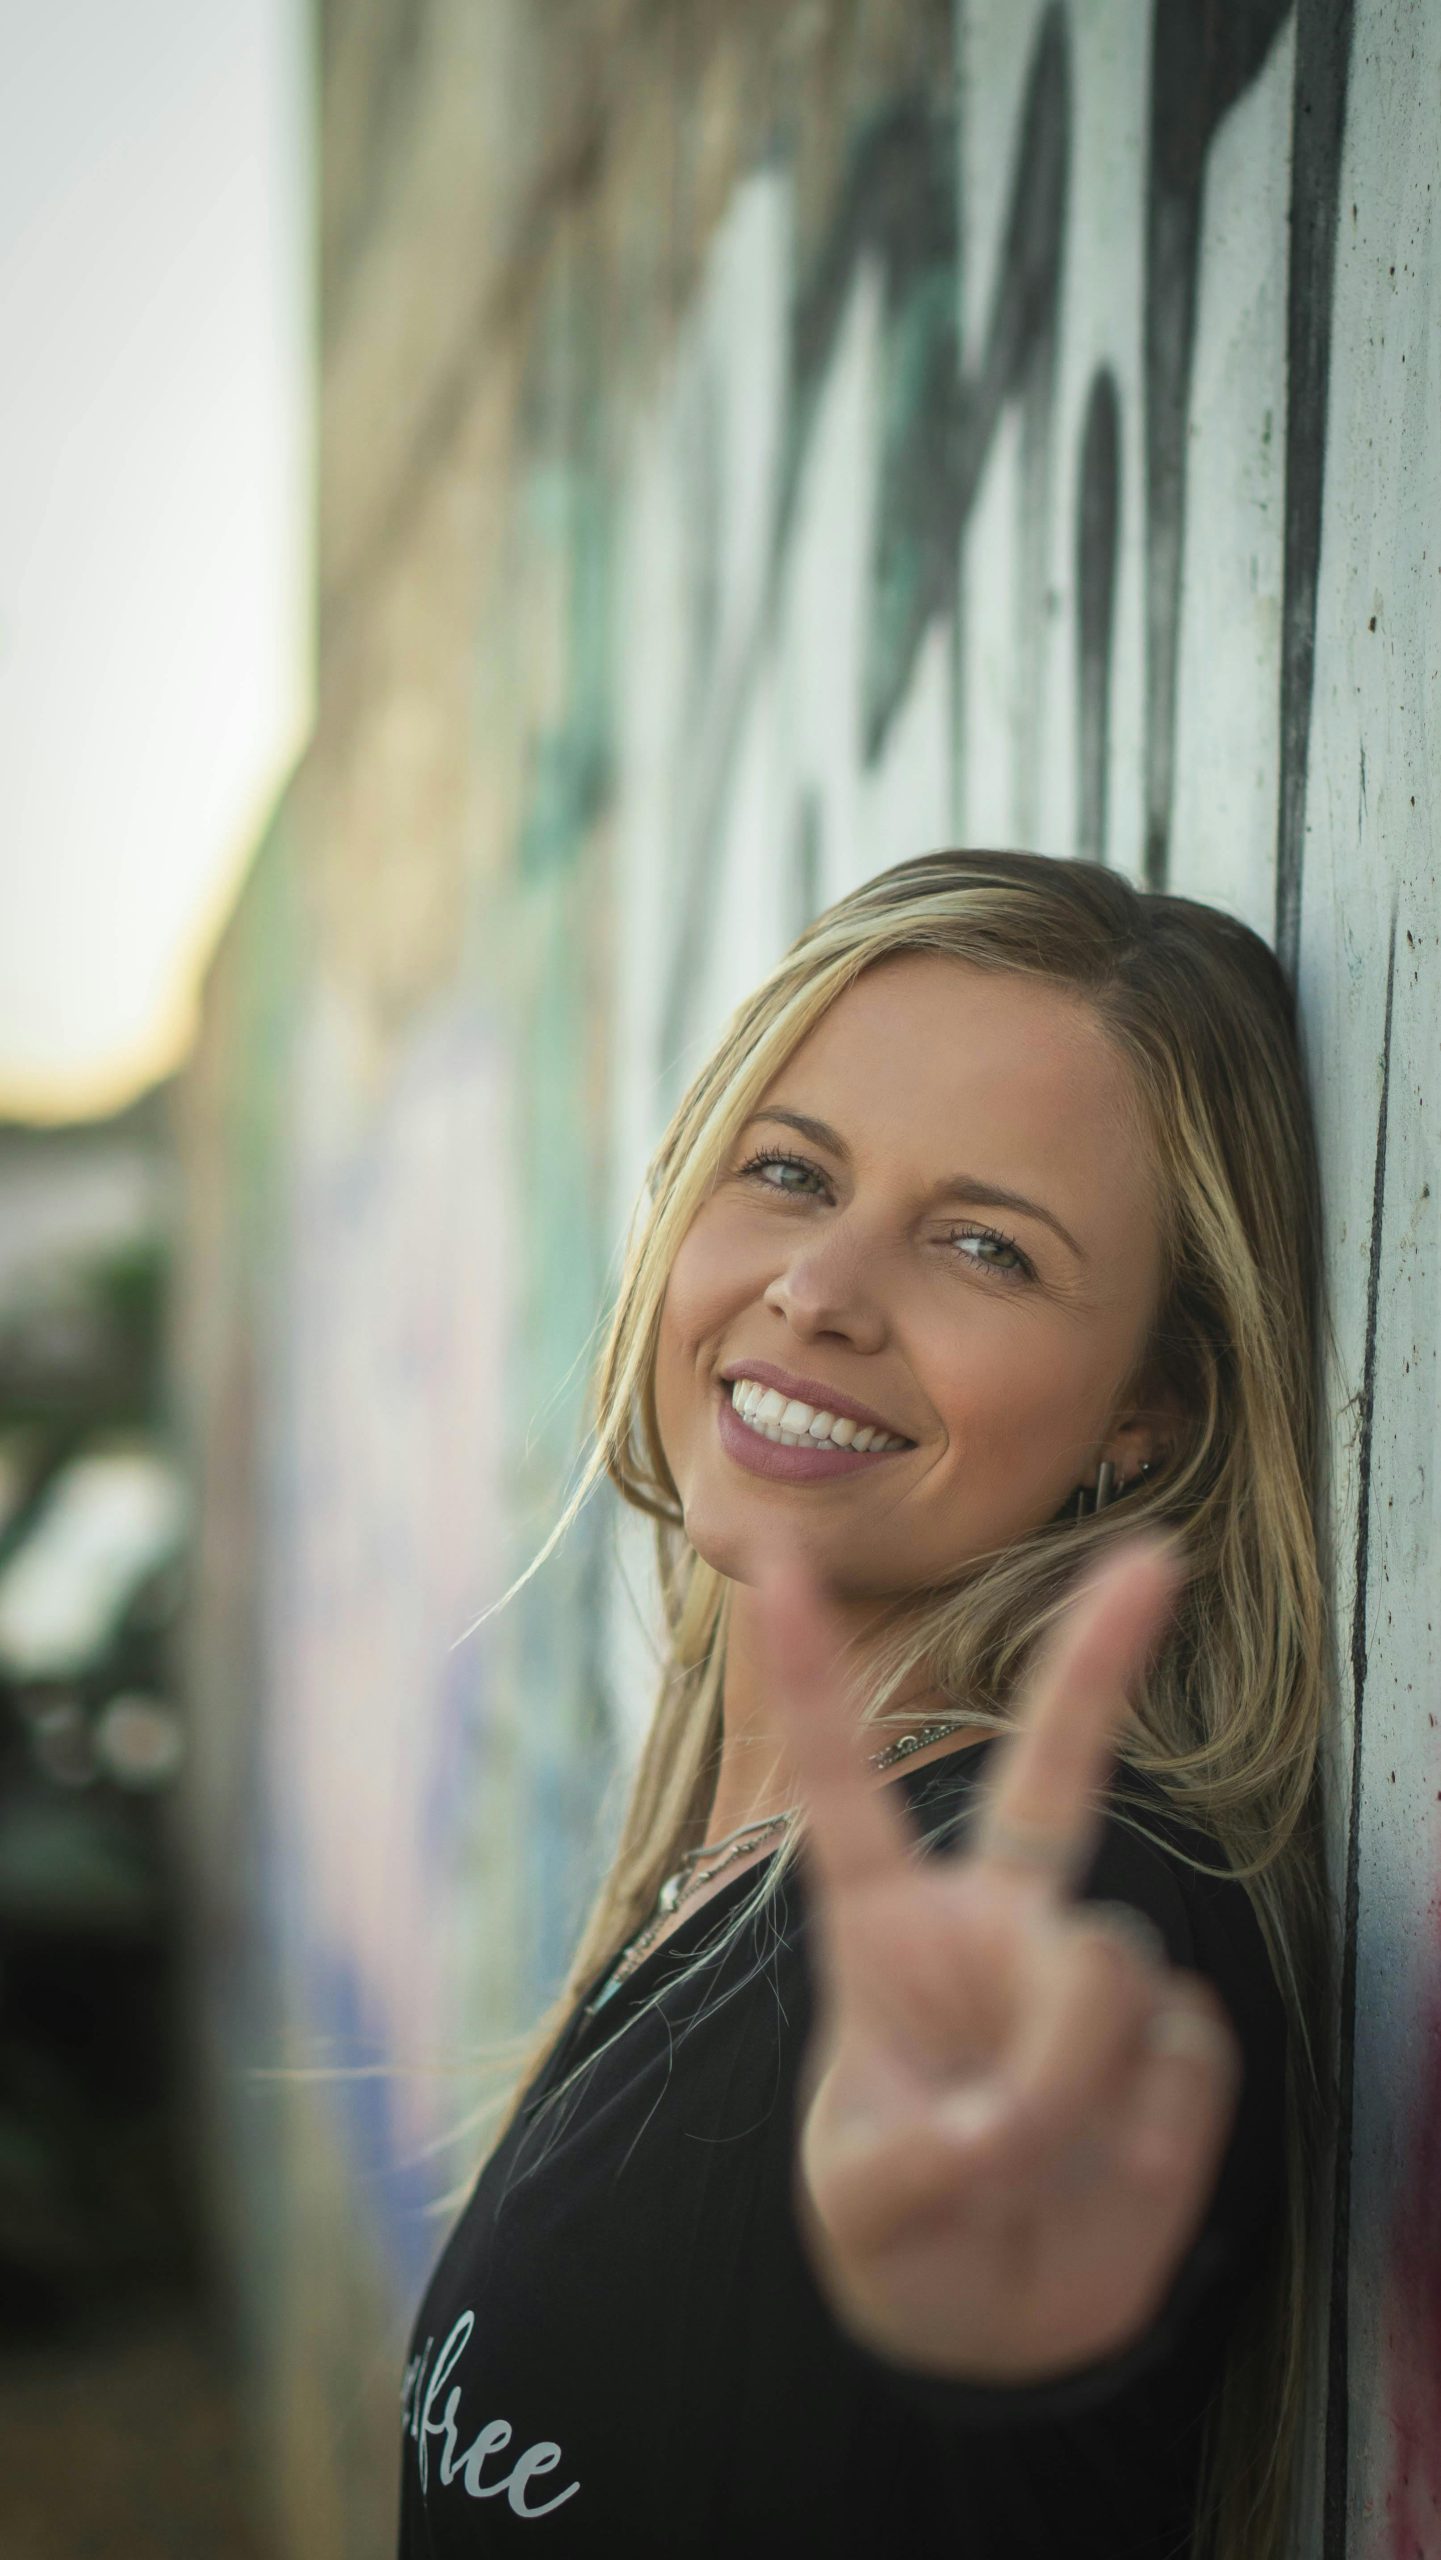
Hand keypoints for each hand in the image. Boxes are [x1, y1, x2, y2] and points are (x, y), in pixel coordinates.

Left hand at [757, 1534, 1240, 2384]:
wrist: (997, 2322)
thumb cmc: (899, 2235)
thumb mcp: (867, 2209)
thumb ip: (928, 2166)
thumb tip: (1020, 2125)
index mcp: (887, 1937)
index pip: (844, 1789)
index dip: (813, 1674)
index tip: (771, 1559)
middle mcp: (998, 1927)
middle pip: (1055, 1776)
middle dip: (1099, 1658)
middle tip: (1154, 1557)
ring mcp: (1088, 1980)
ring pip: (1111, 1972)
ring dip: (1074, 2083)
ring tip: (1030, 2169)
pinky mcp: (1176, 2045)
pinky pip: (1186, 2060)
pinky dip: (1147, 2139)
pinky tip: (1107, 2172)